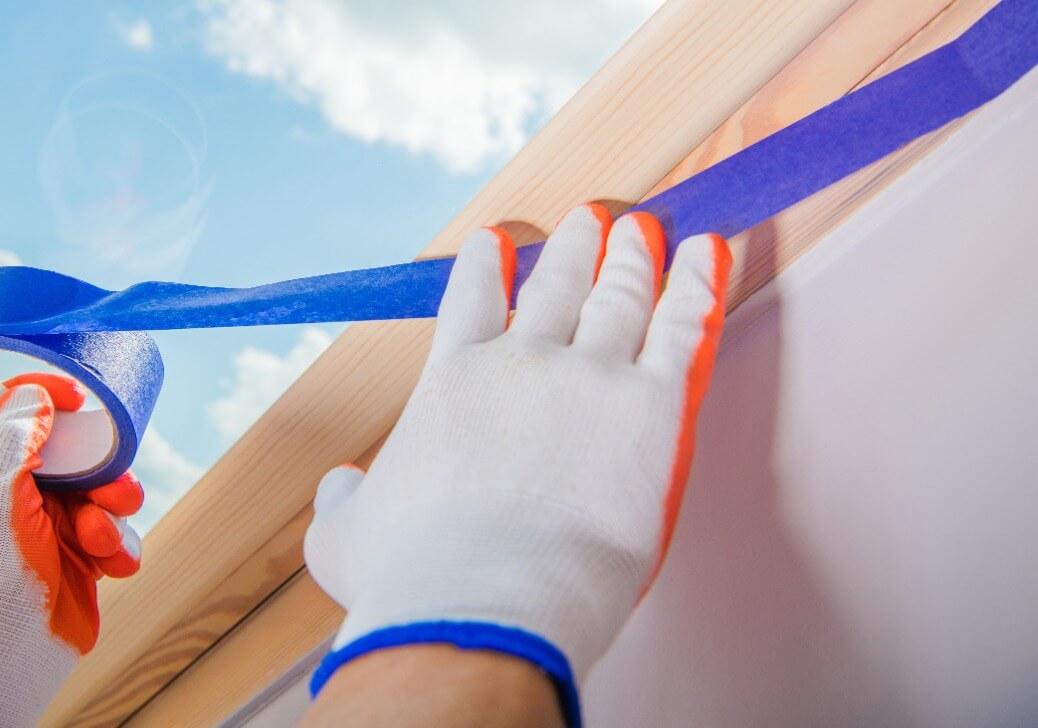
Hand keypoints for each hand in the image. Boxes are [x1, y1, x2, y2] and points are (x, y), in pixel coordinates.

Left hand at [0, 373, 142, 727]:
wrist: (5, 668)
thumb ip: (12, 438)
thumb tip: (35, 394)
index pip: (6, 408)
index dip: (44, 396)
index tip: (80, 399)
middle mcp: (6, 491)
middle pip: (70, 447)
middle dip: (99, 469)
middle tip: (111, 489)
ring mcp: (44, 523)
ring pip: (100, 487)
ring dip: (111, 513)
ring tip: (101, 543)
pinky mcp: (77, 554)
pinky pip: (115, 529)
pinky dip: (120, 547)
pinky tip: (112, 569)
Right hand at [303, 204, 730, 724]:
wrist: (482, 602)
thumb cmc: (408, 578)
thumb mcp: (342, 536)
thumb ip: (342, 499)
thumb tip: (342, 485)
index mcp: (451, 381)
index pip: (469, 301)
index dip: (483, 265)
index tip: (494, 240)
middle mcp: (522, 363)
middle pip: (555, 284)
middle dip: (572, 245)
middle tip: (587, 218)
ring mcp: (591, 378)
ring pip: (620, 295)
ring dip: (633, 255)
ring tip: (643, 228)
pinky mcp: (653, 408)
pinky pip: (685, 327)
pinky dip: (698, 282)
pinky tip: (708, 251)